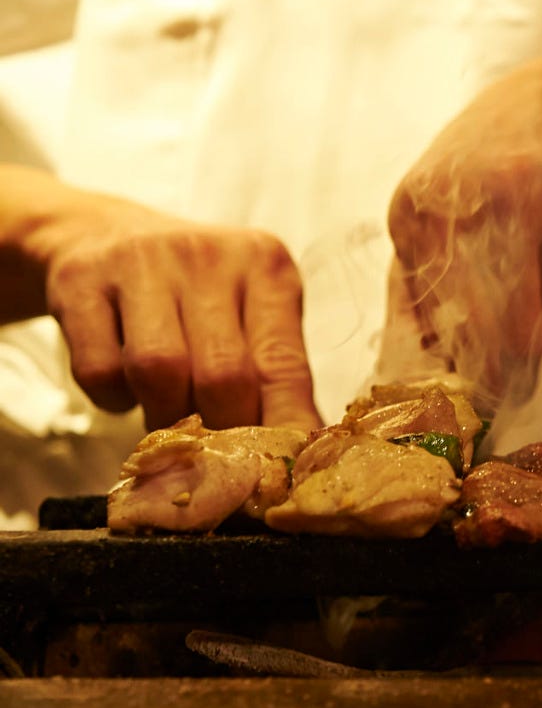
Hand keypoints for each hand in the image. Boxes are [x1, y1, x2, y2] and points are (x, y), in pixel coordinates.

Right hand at [41, 202, 321, 431]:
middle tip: (213, 448)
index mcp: (266, 265)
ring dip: (164, 415)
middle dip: (220, 430)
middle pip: (223, 376)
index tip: (280, 474)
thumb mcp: (248, 316)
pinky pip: (100, 371)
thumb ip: (274, 377)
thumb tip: (295, 456)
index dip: (283, 428)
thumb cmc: (194, 296)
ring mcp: (141, 260)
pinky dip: (114, 398)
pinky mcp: (80, 279)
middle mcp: (209, 254)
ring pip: (159, 373)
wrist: (102, 233)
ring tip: (168, 413)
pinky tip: (124, 384)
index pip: (284, 366)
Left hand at [385, 55, 541, 402]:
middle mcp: (503, 191)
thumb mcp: (426, 217)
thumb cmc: (479, 174)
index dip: (480, 375)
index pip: (465, 324)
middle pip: (522, 334)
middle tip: (518, 351)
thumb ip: (416, 299)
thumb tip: (419, 388)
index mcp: (437, 203)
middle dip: (520, 358)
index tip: (487, 397)